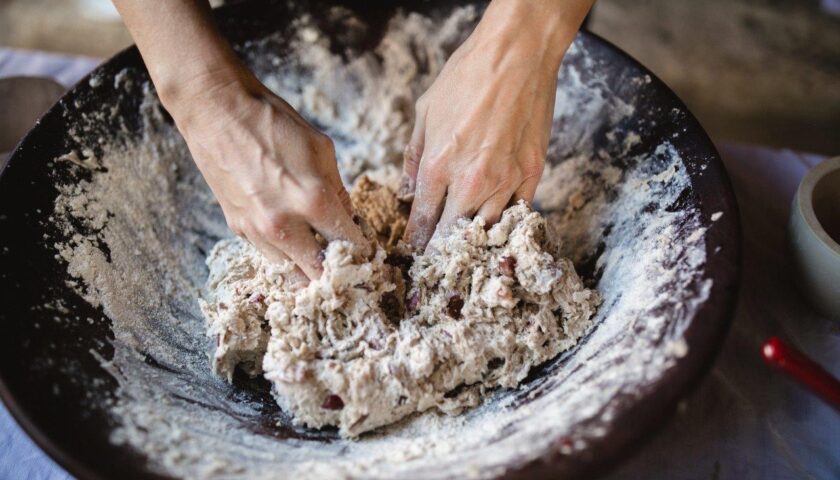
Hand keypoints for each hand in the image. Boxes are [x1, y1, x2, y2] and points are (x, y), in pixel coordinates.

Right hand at [171, 71, 366, 279]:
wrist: (217, 111)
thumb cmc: (272, 122)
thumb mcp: (321, 149)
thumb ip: (338, 190)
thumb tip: (348, 220)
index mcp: (313, 201)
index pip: (349, 246)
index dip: (364, 253)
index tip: (368, 254)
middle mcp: (284, 224)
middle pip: (319, 273)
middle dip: (338, 273)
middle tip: (348, 266)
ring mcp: (257, 230)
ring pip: (291, 272)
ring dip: (309, 269)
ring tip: (321, 259)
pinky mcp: (238, 228)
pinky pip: (269, 255)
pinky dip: (285, 255)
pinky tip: (295, 244)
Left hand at [402, 0, 591, 248]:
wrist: (518, 53)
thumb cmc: (468, 76)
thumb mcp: (425, 111)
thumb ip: (414, 155)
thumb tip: (408, 186)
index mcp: (439, 165)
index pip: (423, 220)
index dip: (417, 241)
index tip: (415, 251)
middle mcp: (472, 180)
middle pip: (454, 234)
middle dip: (442, 248)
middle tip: (437, 258)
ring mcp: (507, 179)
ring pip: (488, 229)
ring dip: (475, 238)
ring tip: (467, 246)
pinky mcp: (533, 173)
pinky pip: (518, 212)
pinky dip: (506, 220)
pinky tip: (497, 222)